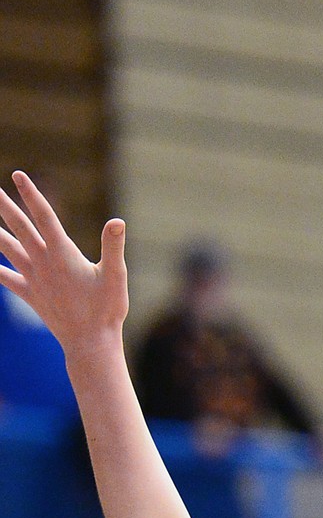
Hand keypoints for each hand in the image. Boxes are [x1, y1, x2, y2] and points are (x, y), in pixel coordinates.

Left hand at [0, 172, 127, 361]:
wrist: (90, 342)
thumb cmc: (106, 310)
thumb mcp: (116, 276)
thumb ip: (113, 247)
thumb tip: (117, 221)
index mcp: (63, 254)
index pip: (44, 216)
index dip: (30, 194)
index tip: (17, 175)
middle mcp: (43, 262)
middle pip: (19, 227)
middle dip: (4, 206)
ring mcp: (33, 278)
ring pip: (7, 248)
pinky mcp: (30, 294)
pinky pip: (5, 278)